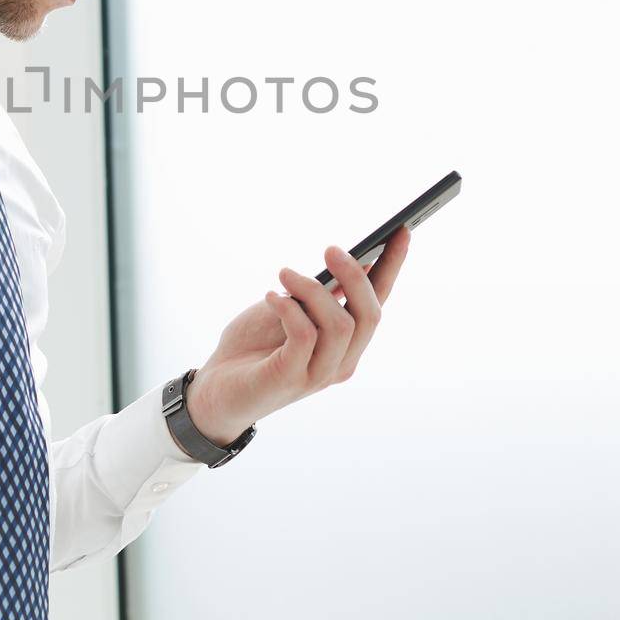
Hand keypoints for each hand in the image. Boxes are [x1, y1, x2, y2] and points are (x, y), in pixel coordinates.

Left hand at [182, 226, 411, 445]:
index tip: (402, 230)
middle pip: (369, 315)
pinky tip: (271, 296)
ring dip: (312, 289)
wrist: (217, 388)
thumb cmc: (255, 346)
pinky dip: (289, 307)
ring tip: (284, 272)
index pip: (378, 303)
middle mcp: (341, 361)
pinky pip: (305, 335)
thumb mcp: (292, 310)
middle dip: (354, 275)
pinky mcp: (290, 378)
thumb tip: (348, 260)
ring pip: (340, 324)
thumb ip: (321, 295)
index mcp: (346, 343)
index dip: (392, 267)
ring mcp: (318, 374)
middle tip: (329, 249)